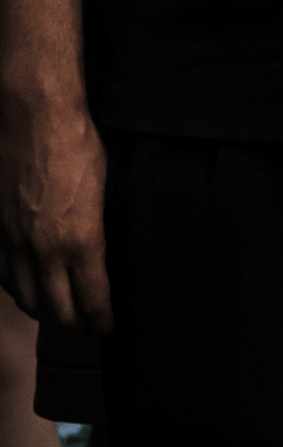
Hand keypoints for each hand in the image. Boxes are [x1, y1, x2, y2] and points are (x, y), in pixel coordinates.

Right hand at [0, 84, 110, 331]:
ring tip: (60, 311)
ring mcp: (14, 244)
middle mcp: (43, 251)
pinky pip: (3, 276)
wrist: (33, 118)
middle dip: (75, 324)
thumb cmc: (76, 145)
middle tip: (88, 325)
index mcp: (80, 241)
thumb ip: (97, 231)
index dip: (101, 321)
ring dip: (44, 310)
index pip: (91, 301)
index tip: (108, 327)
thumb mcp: (103, 189)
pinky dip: (17, 288)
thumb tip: (99, 258)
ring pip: (25, 299)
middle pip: (56, 311)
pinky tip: (28, 286)